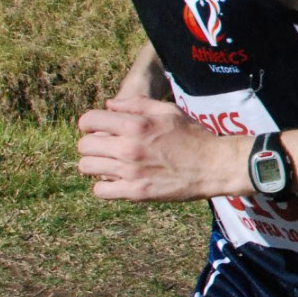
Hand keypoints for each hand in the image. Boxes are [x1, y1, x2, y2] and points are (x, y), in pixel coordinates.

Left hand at [77, 96, 236, 201]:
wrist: (214, 166)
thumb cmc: (193, 136)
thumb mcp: (169, 111)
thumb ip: (137, 104)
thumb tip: (110, 105)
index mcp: (136, 125)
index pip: (89, 121)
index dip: (89, 123)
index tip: (98, 128)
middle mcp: (129, 148)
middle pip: (84, 146)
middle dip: (91, 144)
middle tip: (105, 147)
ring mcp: (131, 172)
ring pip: (87, 168)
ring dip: (95, 164)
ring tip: (109, 163)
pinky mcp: (136, 192)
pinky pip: (100, 190)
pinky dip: (104, 185)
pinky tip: (117, 180)